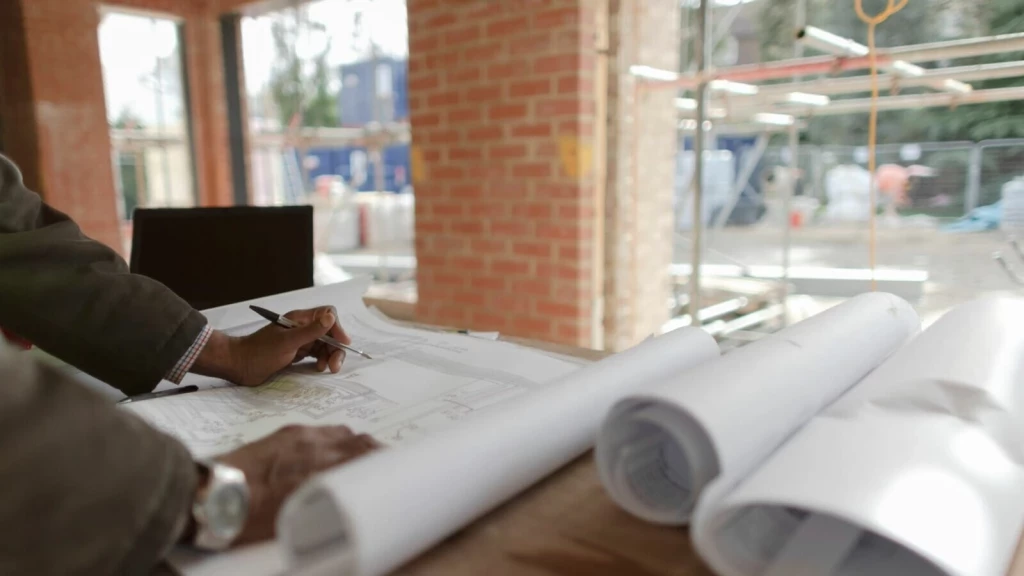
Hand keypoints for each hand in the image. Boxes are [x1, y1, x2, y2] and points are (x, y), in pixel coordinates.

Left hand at [193, 306, 351, 386]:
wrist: (239, 365)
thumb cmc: (260, 352)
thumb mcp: (287, 342)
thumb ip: (310, 331)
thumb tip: (331, 317)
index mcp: (300, 319)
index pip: (327, 315)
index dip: (337, 328)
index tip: (342, 343)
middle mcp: (302, 328)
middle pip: (329, 333)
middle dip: (335, 348)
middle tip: (335, 366)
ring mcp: (299, 341)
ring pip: (324, 345)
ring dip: (329, 356)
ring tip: (326, 369)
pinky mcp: (296, 353)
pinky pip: (315, 354)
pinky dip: (321, 361)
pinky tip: (318, 368)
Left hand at [215, 425, 379, 545]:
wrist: (214, 494)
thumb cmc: (251, 515)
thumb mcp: (297, 517)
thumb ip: (327, 502)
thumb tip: (344, 501)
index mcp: (321, 473)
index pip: (367, 458)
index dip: (386, 462)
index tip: (396, 470)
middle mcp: (316, 451)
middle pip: (361, 443)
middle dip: (376, 453)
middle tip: (385, 464)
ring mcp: (302, 438)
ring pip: (344, 433)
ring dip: (356, 444)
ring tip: (359, 456)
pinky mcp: (288, 433)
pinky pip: (323, 430)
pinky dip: (334, 438)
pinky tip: (332, 447)